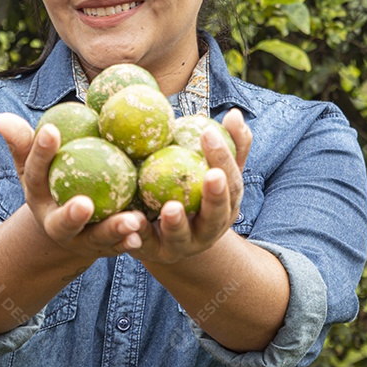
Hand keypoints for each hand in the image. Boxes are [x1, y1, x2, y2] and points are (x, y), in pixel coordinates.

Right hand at [0, 112, 146, 260]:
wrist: (67, 225)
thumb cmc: (52, 181)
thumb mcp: (34, 165)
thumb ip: (23, 142)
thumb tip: (0, 118)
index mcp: (37, 197)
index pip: (36, 172)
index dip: (41, 152)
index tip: (51, 130)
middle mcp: (56, 223)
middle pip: (62, 222)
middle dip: (71, 215)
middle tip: (84, 204)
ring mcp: (81, 240)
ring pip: (96, 238)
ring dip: (113, 230)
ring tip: (132, 220)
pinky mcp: (104, 248)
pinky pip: (117, 246)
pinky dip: (129, 241)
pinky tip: (141, 234)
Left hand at [128, 108, 252, 264]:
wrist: (168, 237)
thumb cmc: (194, 193)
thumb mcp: (213, 171)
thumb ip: (229, 146)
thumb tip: (235, 113)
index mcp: (226, 207)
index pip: (231, 183)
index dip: (224, 159)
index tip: (208, 133)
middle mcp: (209, 230)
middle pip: (216, 217)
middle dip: (215, 198)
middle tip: (210, 175)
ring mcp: (182, 245)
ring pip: (181, 237)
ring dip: (177, 223)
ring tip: (171, 206)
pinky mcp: (153, 253)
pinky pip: (145, 243)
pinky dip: (139, 233)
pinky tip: (132, 219)